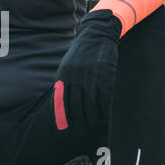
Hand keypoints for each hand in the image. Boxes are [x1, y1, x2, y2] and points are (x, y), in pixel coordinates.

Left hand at [52, 9, 121, 128]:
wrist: (97, 34)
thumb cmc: (81, 53)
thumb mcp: (66, 66)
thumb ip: (62, 85)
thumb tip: (58, 107)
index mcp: (64, 75)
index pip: (64, 102)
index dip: (67, 117)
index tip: (70, 127)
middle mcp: (76, 76)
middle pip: (78, 105)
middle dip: (81, 120)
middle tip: (84, 130)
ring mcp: (91, 75)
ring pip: (92, 103)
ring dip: (94, 117)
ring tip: (96, 124)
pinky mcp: (105, 73)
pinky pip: (105, 96)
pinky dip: (105, 107)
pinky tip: (106, 114)